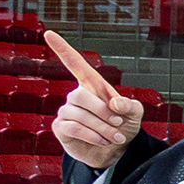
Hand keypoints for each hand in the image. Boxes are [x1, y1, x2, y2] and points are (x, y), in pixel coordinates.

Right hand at [42, 28, 143, 169]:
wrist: (117, 150)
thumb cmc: (125, 126)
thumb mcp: (135, 114)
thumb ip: (129, 105)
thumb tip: (114, 104)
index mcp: (92, 86)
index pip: (75, 64)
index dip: (62, 49)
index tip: (48, 33)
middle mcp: (76, 96)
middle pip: (80, 96)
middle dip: (103, 112)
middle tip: (119, 123)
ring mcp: (66, 112)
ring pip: (78, 115)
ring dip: (102, 128)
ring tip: (116, 136)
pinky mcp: (61, 128)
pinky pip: (73, 128)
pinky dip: (92, 136)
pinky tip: (103, 141)